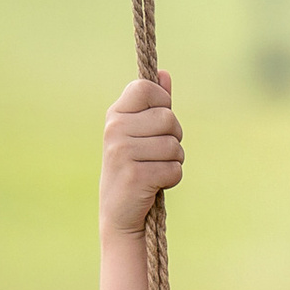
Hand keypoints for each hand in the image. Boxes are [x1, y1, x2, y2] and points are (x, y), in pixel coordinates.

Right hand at [100, 74, 181, 235]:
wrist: (118, 214)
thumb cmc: (133, 167)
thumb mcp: (138, 133)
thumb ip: (153, 105)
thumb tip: (165, 75)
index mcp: (115, 115)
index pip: (146, 88)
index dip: (162, 103)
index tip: (156, 123)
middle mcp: (115, 130)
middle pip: (169, 118)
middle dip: (173, 138)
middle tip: (156, 154)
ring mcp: (123, 153)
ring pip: (174, 146)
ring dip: (173, 161)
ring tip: (154, 170)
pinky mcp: (136, 176)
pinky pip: (174, 169)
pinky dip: (171, 179)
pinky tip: (154, 185)